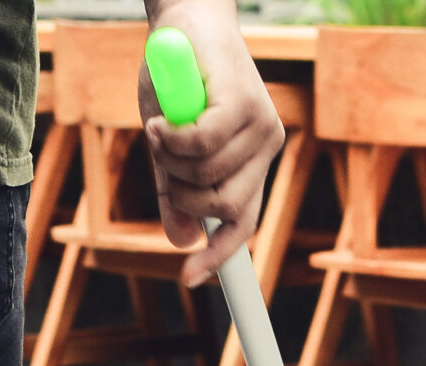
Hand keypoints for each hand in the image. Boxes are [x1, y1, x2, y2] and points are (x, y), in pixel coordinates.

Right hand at [139, 0, 283, 287]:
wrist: (183, 20)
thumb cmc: (178, 80)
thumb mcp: (170, 146)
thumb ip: (174, 191)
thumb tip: (180, 240)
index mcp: (252, 163)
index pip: (242, 223)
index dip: (218, 256)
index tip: (190, 280)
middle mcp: (265, 147)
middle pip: (221, 208)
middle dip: (180, 194)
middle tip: (160, 160)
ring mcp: (260, 126)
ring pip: (208, 177)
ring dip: (170, 161)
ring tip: (161, 128)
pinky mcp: (244, 102)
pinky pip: (203, 144)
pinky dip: (173, 139)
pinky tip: (160, 124)